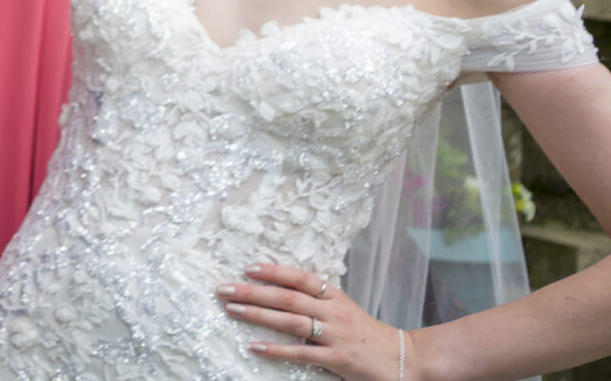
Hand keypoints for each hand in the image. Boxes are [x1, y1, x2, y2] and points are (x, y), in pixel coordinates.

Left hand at [224, 267, 402, 377]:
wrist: (404, 360)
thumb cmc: (366, 333)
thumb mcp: (343, 308)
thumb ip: (317, 298)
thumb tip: (279, 286)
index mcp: (334, 296)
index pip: (301, 278)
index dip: (274, 271)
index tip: (248, 267)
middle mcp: (334, 312)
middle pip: (288, 298)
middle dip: (253, 292)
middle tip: (224, 288)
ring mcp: (336, 336)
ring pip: (291, 322)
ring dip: (258, 316)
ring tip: (232, 310)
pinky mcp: (338, 359)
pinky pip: (302, 353)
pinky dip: (277, 349)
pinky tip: (256, 347)